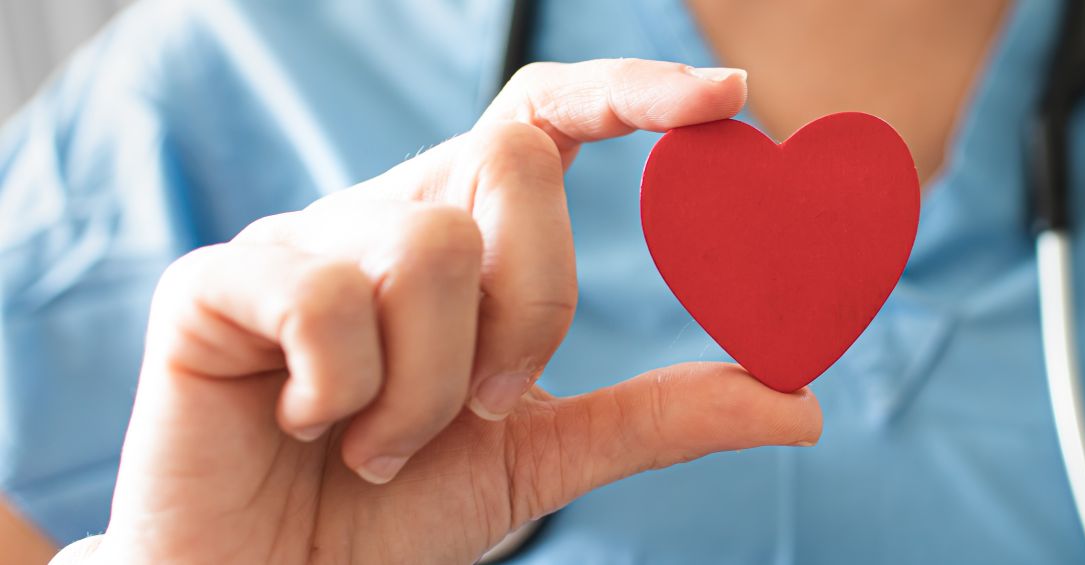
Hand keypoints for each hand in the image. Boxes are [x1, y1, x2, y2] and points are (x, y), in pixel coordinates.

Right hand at [55, 59, 820, 564]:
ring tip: (381, 444)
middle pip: (512, 158)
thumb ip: (663, 419)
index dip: (631, 91)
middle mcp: (386, 218)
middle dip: (537, 300)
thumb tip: (802, 406)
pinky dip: (346, 392)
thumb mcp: (547, 457)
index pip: (544, 120)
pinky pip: (324, 298)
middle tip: (491, 403)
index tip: (729, 99)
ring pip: (430, 246)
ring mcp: (298, 243)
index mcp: (462, 240)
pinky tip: (314, 429)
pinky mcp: (214, 286)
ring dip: (434, 386)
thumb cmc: (396, 514)